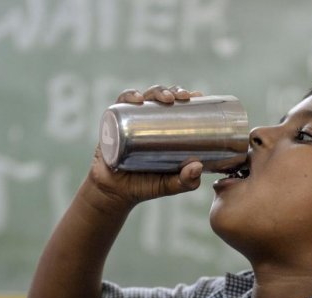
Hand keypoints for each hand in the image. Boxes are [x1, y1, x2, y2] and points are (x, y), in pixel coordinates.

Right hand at [87, 85, 204, 209]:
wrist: (114, 193)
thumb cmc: (144, 186)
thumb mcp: (169, 185)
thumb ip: (186, 181)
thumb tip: (198, 167)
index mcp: (164, 130)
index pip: (177, 106)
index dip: (187, 96)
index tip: (198, 95)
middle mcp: (147, 121)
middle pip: (162, 98)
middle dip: (174, 91)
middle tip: (182, 97)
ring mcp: (130, 120)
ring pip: (144, 97)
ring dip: (156, 91)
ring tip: (165, 99)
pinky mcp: (113, 123)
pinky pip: (120, 105)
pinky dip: (128, 97)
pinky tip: (137, 99)